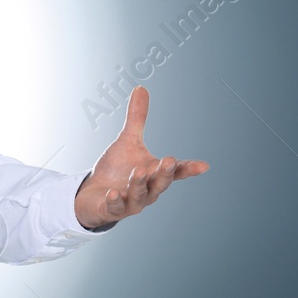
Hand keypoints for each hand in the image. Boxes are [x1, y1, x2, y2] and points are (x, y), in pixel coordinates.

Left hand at [74, 85, 208, 229]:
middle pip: (160, 183)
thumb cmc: (116, 170)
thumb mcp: (128, 141)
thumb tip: (141, 87)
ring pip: (140, 196)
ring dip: (139, 185)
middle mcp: (147, 190)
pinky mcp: (111, 209)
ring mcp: (130, 202)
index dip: (189, 168)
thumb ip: (137, 118)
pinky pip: (115, 208)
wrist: (93, 194)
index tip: (203, 165)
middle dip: (165, 173)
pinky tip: (113, 193)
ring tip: (137, 172)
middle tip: (169, 160)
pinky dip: (115, 201)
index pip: (175, 171)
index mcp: (154, 173)